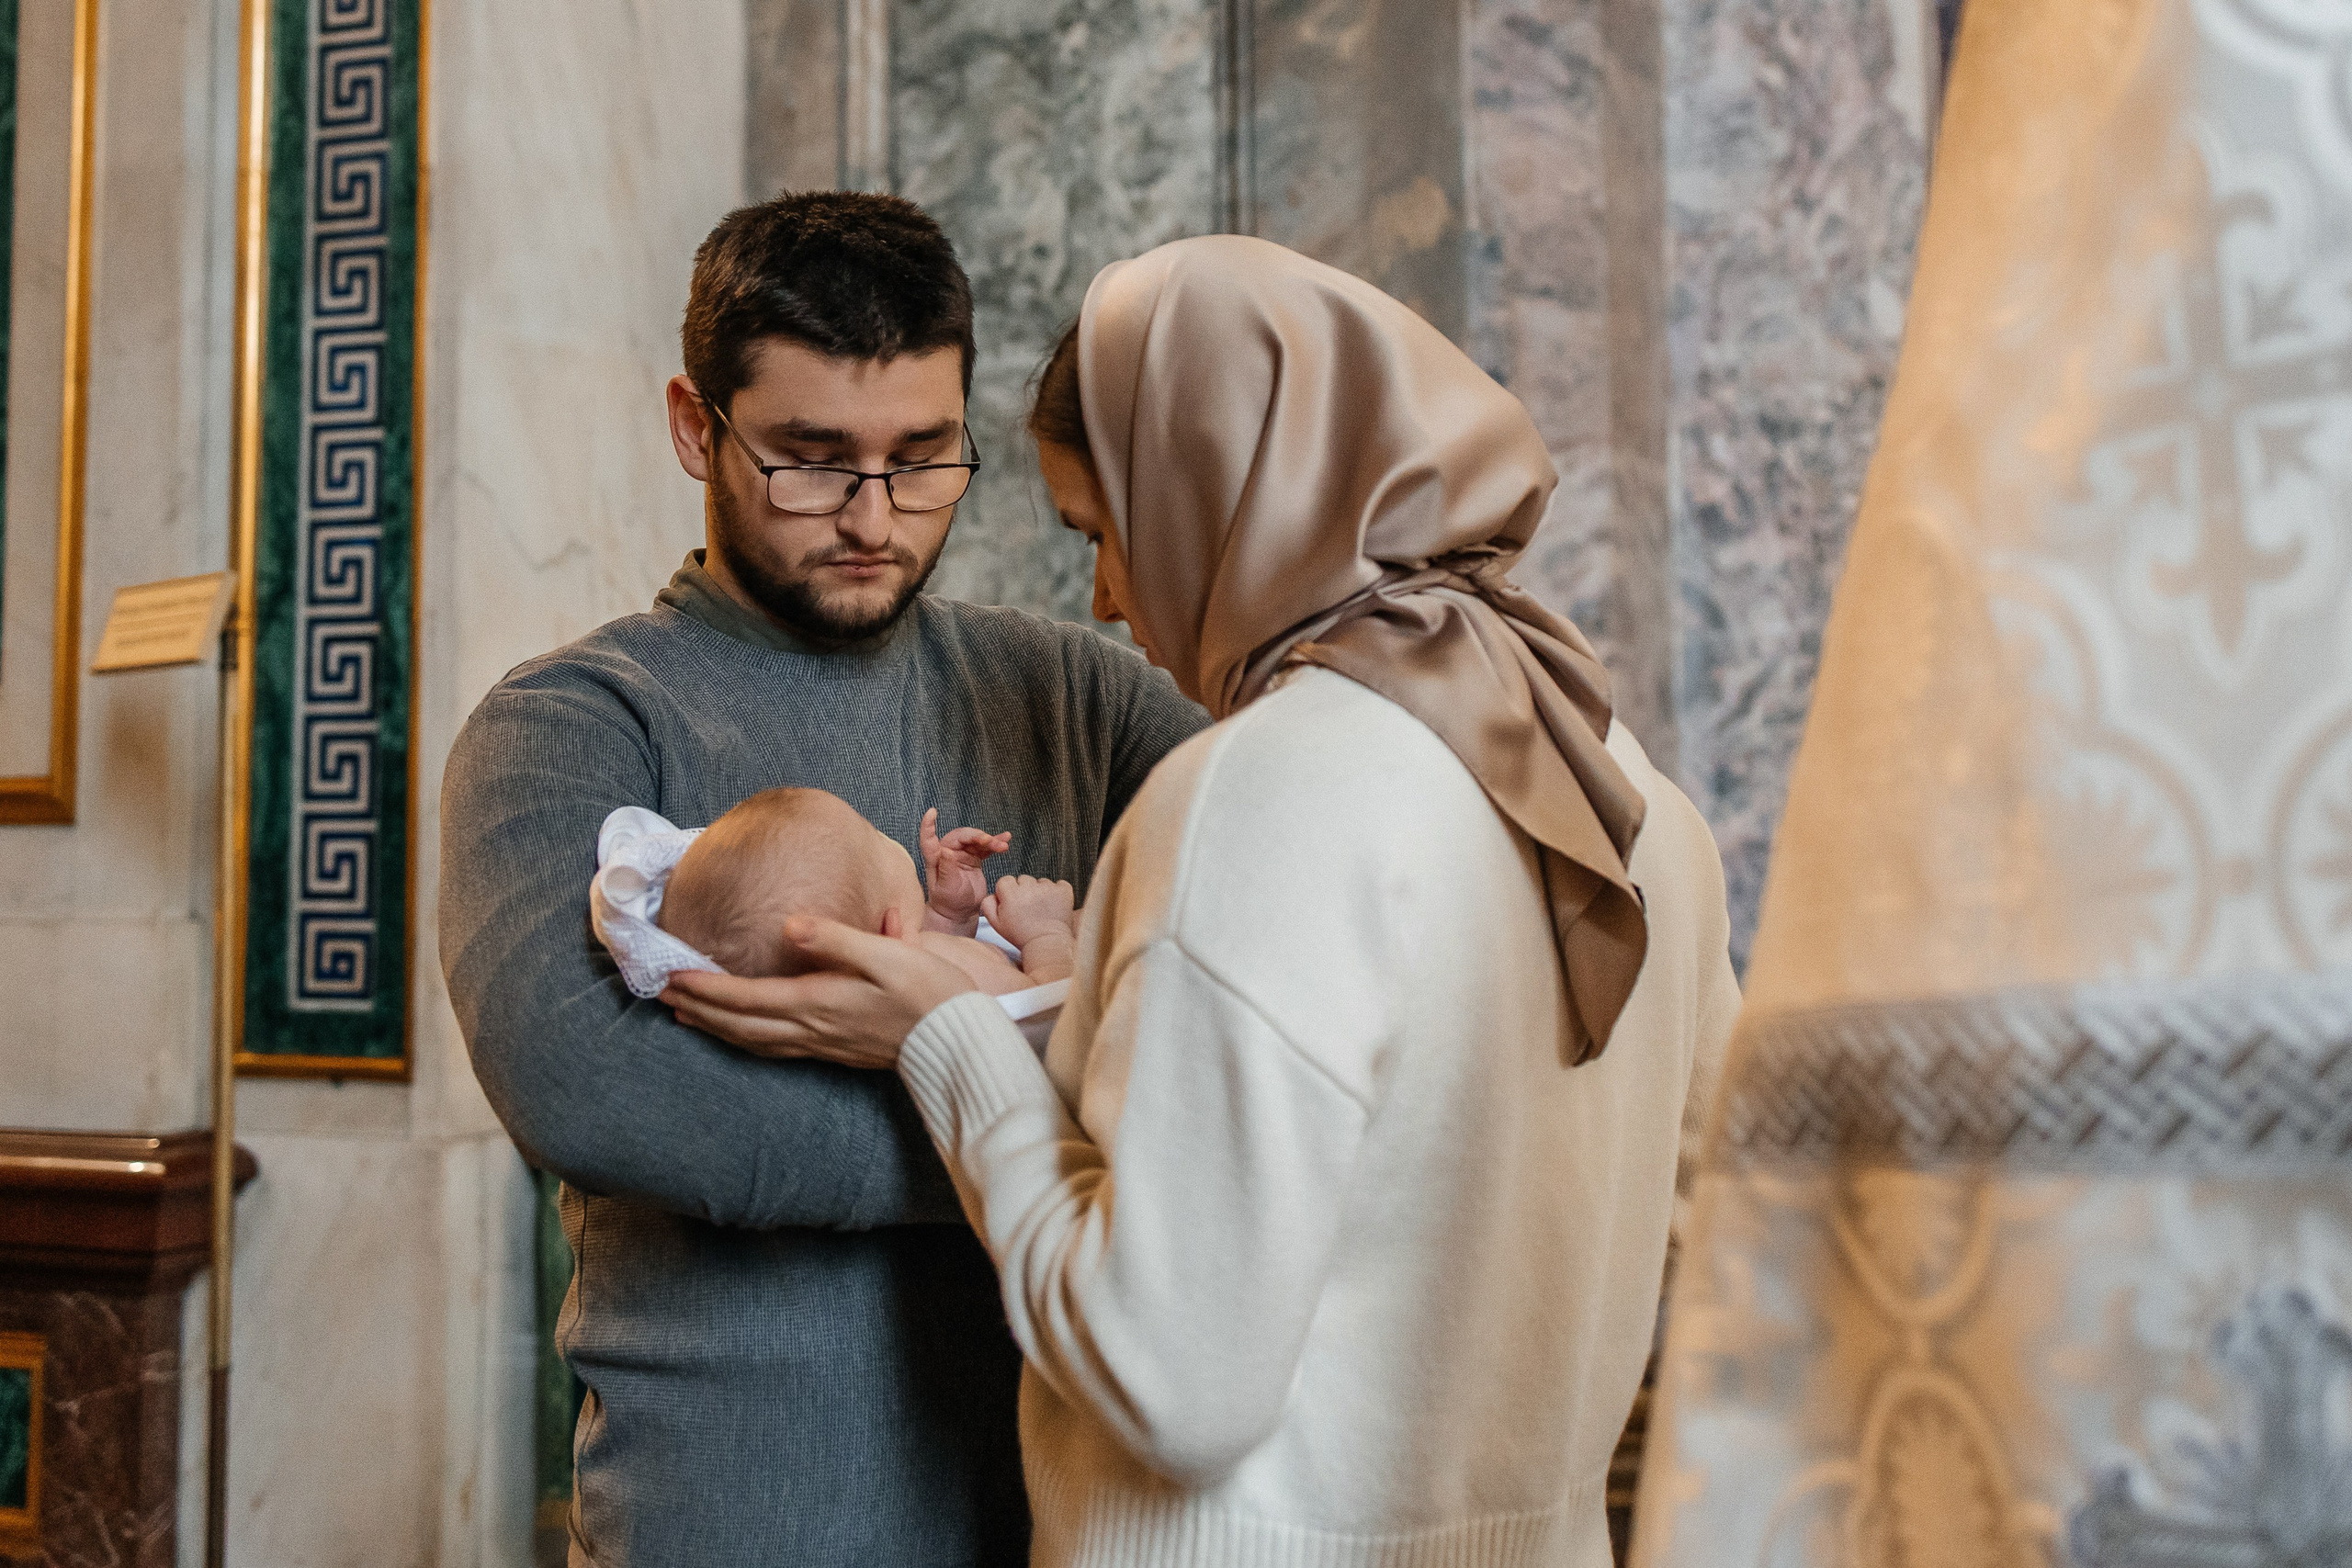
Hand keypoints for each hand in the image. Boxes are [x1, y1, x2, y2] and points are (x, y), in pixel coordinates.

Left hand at [660, 915, 977, 1067]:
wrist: (958, 1039)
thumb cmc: (928, 991)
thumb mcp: (887, 953)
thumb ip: (836, 938)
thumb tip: (789, 923)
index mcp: (818, 1002)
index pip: (745, 998)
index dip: (704, 988)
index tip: (671, 975)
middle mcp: (812, 1029)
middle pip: (739, 1024)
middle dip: (698, 1008)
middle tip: (661, 992)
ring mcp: (822, 1044)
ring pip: (752, 1040)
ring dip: (715, 1027)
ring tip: (685, 1013)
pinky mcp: (833, 1051)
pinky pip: (773, 1047)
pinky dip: (744, 1038)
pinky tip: (740, 1032)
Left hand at [920, 808, 1009, 931]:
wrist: (960, 913)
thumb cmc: (949, 902)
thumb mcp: (947, 888)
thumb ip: (947, 869)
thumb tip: (947, 851)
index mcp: (936, 859)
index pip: (928, 838)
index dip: (928, 825)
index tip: (932, 812)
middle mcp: (947, 853)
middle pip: (961, 836)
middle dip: (976, 836)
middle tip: (989, 842)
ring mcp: (961, 855)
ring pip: (975, 840)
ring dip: (989, 840)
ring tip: (1003, 846)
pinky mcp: (973, 859)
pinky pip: (984, 847)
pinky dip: (995, 843)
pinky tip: (1006, 839)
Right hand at [980, 875, 1077, 948]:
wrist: (1047, 945)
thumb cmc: (1021, 936)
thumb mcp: (996, 924)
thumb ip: (988, 905)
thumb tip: (992, 894)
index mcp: (1011, 894)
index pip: (1005, 880)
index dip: (1008, 892)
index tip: (1013, 903)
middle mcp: (1029, 888)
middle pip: (1023, 879)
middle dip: (1024, 891)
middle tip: (1028, 908)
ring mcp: (1048, 888)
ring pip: (1040, 881)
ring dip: (1040, 891)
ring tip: (1041, 909)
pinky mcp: (1063, 891)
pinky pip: (1059, 884)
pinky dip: (1057, 892)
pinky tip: (1054, 906)